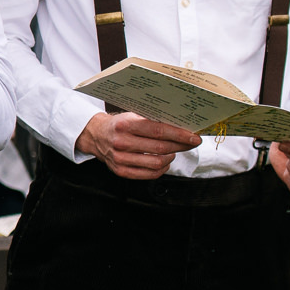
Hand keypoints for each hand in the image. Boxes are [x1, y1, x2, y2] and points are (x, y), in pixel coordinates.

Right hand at [75, 111, 201, 178]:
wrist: (96, 135)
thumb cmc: (118, 125)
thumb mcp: (132, 116)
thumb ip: (152, 120)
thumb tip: (180, 127)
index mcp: (125, 125)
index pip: (159, 131)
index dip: (179, 135)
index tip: (194, 137)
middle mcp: (121, 142)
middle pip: (160, 148)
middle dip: (180, 146)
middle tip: (190, 143)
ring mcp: (120, 159)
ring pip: (157, 163)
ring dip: (171, 158)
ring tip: (173, 152)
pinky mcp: (121, 171)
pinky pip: (149, 174)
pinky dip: (162, 169)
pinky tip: (164, 162)